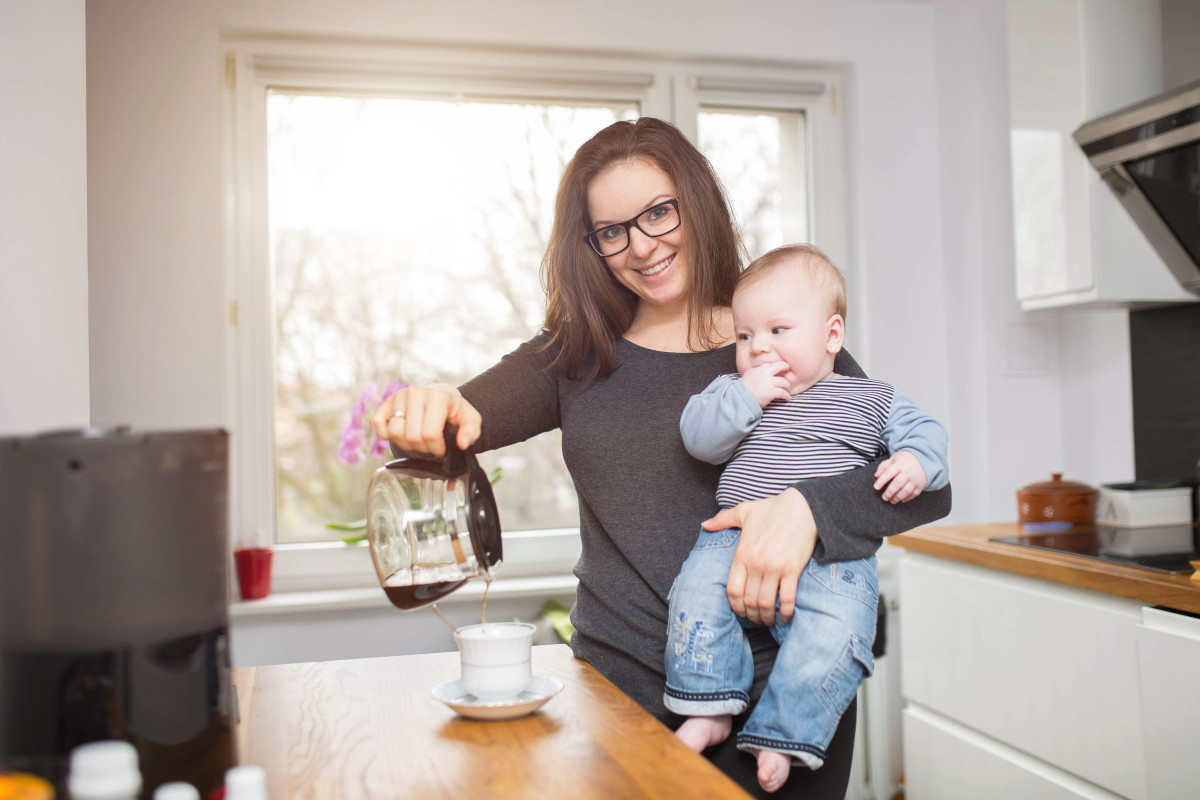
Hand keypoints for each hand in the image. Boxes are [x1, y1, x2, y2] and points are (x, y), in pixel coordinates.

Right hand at [369, 384, 481, 456]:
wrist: (438, 399)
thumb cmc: (452, 411)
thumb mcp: (469, 418)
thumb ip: (471, 430)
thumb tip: (462, 443)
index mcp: (437, 397)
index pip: (430, 434)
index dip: (436, 448)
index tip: (441, 448)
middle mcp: (415, 393)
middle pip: (412, 436)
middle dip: (423, 448)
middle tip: (430, 445)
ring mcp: (398, 397)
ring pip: (394, 433)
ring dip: (406, 444)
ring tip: (417, 440)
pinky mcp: (385, 404)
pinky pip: (378, 424)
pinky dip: (386, 435)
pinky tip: (402, 434)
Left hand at [701, 488, 815, 623]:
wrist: (802, 507)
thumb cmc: (772, 509)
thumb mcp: (744, 511)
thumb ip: (722, 520)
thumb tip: (704, 525)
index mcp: (742, 554)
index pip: (732, 590)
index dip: (735, 606)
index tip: (740, 611)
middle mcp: (756, 564)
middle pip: (749, 601)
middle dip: (752, 615)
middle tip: (756, 619)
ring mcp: (774, 568)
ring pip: (766, 603)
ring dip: (767, 617)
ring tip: (769, 620)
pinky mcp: (792, 570)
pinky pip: (787, 599)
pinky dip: (785, 612)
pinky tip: (785, 616)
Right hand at [740, 361, 791, 407]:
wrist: (741, 397)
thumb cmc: (745, 387)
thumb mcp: (750, 374)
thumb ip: (759, 369)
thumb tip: (766, 366)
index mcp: (761, 369)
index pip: (774, 364)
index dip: (781, 365)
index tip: (784, 367)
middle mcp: (766, 374)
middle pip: (781, 367)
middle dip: (786, 369)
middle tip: (789, 373)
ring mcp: (769, 383)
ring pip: (784, 382)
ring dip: (787, 387)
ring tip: (787, 390)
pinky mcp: (771, 392)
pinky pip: (783, 393)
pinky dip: (786, 396)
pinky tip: (787, 398)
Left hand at [873, 450, 927, 502]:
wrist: (923, 459)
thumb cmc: (904, 460)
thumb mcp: (893, 459)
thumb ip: (883, 466)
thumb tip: (876, 476)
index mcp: (899, 464)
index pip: (889, 472)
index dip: (882, 481)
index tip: (876, 487)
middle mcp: (908, 472)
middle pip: (897, 483)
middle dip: (889, 492)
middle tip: (884, 497)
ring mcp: (915, 479)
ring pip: (906, 491)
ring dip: (898, 497)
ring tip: (891, 501)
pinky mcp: (920, 485)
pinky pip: (914, 494)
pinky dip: (907, 498)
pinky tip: (901, 500)